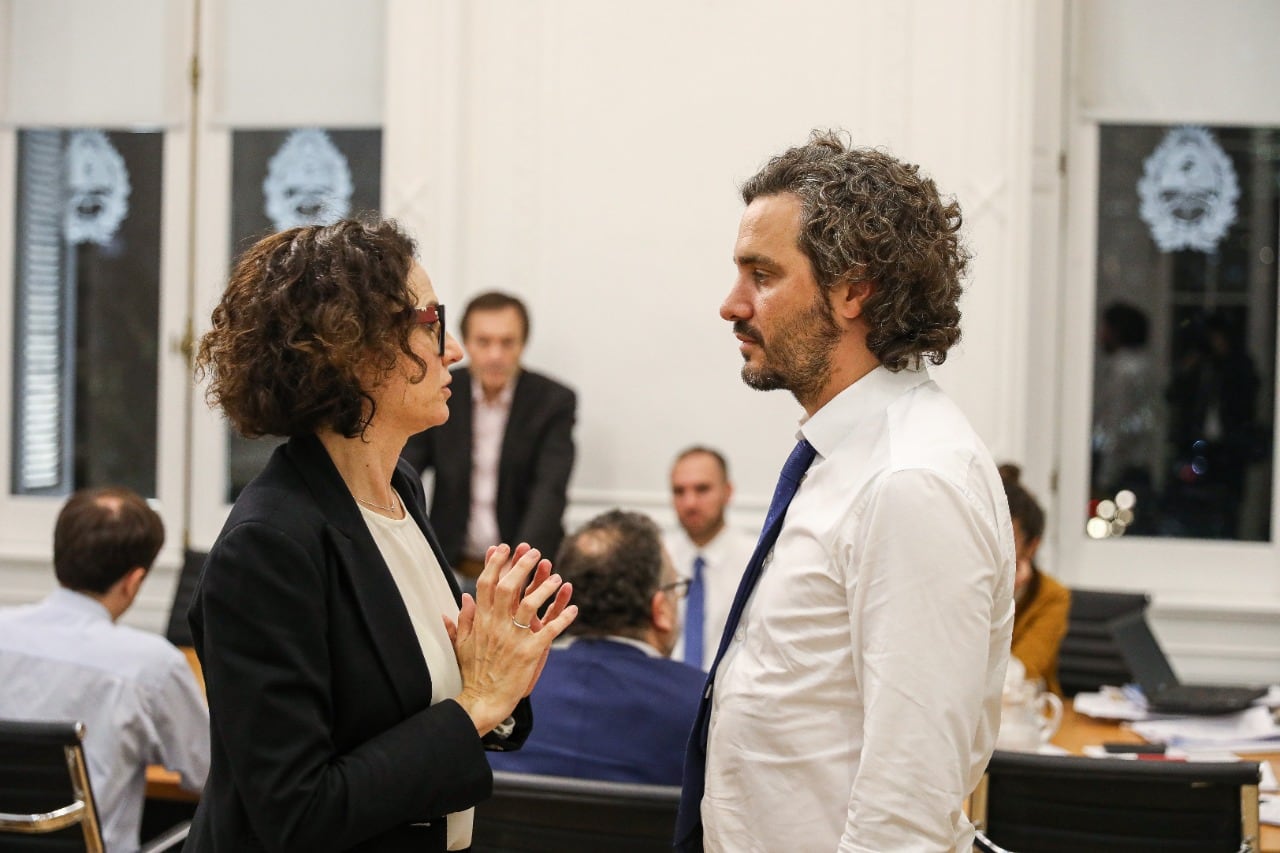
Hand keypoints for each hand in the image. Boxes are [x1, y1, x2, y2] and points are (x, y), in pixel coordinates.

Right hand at [444, 543, 576, 734]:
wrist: (481, 701)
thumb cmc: (472, 674)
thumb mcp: (462, 644)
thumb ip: (463, 620)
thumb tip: (463, 598)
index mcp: (481, 621)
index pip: (486, 584)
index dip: (495, 563)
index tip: (504, 547)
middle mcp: (496, 625)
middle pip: (509, 587)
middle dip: (522, 566)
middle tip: (535, 552)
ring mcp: (513, 638)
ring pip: (530, 604)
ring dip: (545, 588)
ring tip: (557, 577)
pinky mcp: (529, 652)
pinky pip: (550, 631)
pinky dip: (563, 618)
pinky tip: (574, 608)